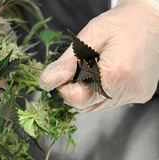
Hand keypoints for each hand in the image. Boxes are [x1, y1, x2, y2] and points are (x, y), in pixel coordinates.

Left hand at [39, 0, 158, 112]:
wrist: (153, 21)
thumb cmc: (122, 23)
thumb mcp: (90, 36)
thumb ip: (67, 62)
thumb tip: (46, 82)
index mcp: (116, 73)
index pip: (77, 98)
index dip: (64, 87)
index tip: (64, 73)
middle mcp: (127, 89)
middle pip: (86, 104)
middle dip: (74, 89)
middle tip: (78, 67)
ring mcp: (134, 94)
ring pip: (96, 105)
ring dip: (87, 90)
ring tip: (94, 68)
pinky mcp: (139, 95)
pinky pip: (109, 101)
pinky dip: (100, 91)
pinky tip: (105, 74)